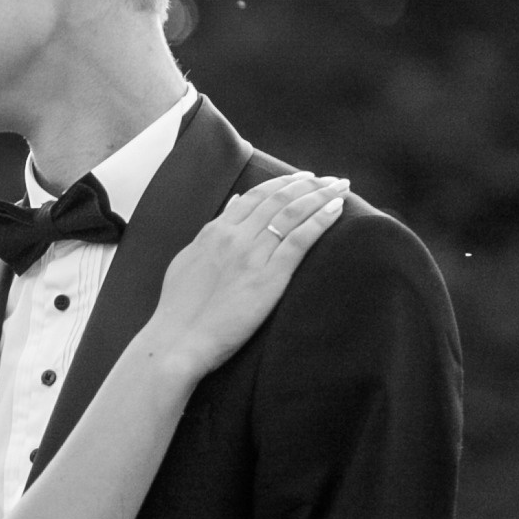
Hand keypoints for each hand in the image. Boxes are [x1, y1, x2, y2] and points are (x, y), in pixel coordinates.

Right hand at [150, 172, 344, 382]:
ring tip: (341, 186)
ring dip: (321, 194)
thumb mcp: (189, 260)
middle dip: (309, 184)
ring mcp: (253, 255)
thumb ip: (212, 232)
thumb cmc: (178, 309)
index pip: (256, 196)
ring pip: (293, 212)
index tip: (303, 178)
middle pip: (279, 199)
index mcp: (215, 231)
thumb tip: (233, 203)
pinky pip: (300, 239)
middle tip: (331, 178)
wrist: (177, 341)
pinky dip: (320, 220)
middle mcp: (235, 236)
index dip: (283, 183)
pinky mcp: (269, 277)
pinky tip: (336, 208)